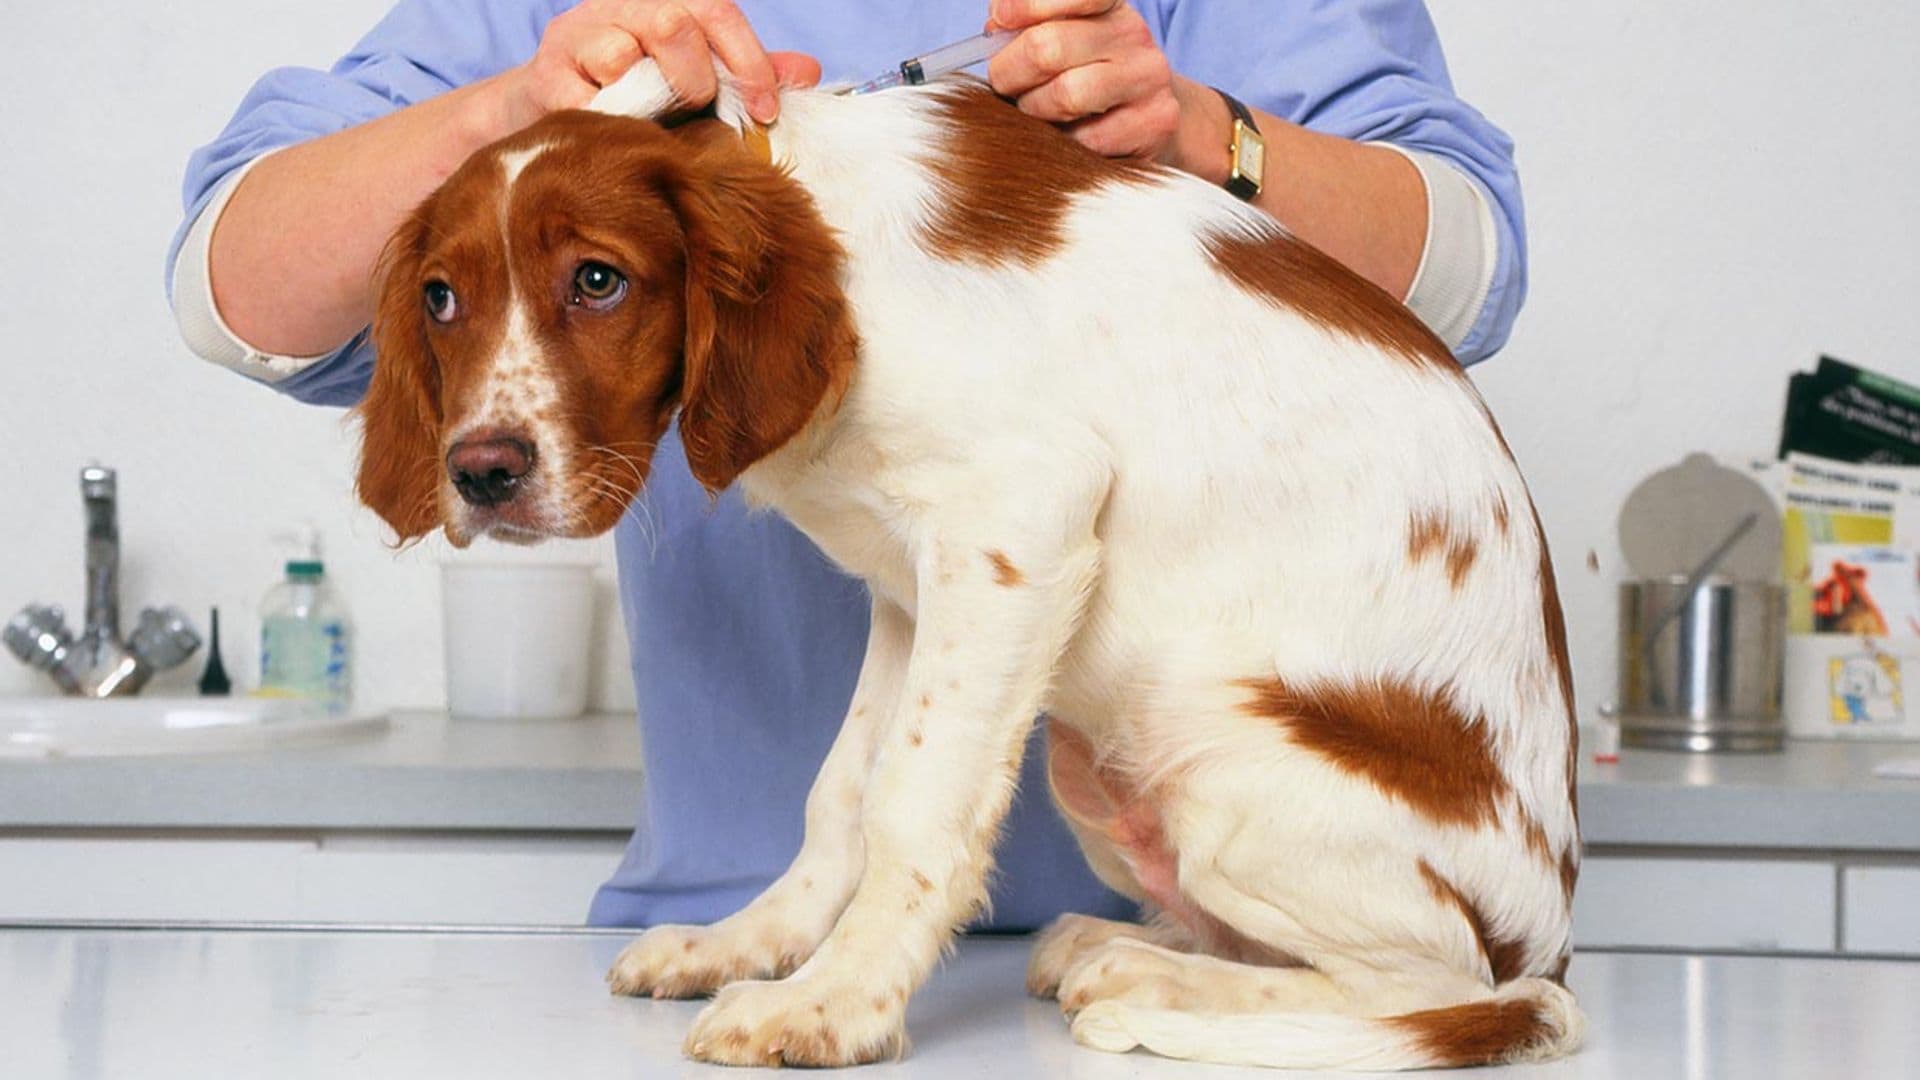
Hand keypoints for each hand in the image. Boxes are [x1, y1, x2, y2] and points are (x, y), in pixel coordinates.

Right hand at [501, 0, 821, 127]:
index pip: (716, 11)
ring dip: (647, 103)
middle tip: (697, 114)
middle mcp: (618, 8)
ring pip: (620, 55)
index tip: (765, 111)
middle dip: (696, 80)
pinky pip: (583, 101)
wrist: (552, 112)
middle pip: (672, 24)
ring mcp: (577, 37)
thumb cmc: (639, 96)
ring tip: (651, 126)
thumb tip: (808, 73)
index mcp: (663, 2)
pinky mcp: (545, 76)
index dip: (749, 61)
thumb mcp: (700, 79)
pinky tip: (615, 136)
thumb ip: (748, 73)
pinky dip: (607, 125)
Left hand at [986, 0, 1211, 166]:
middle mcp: (1132, 33)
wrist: (1151, 115)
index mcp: (1107, 5)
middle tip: (1003, 85)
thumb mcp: (1063, 36)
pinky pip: (1086, 140)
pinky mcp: (1154, 123)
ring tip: (1034, 111)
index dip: (1024, 6)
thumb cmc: (1089, 72)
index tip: (999, 21)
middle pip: (1047, 48)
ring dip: (1034, 111)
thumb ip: (1024, 26)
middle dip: (1008, 72)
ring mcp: (1147, 78)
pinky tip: (1065, 136)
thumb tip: (995, 26)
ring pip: (1067, 96)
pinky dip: (1063, 144)